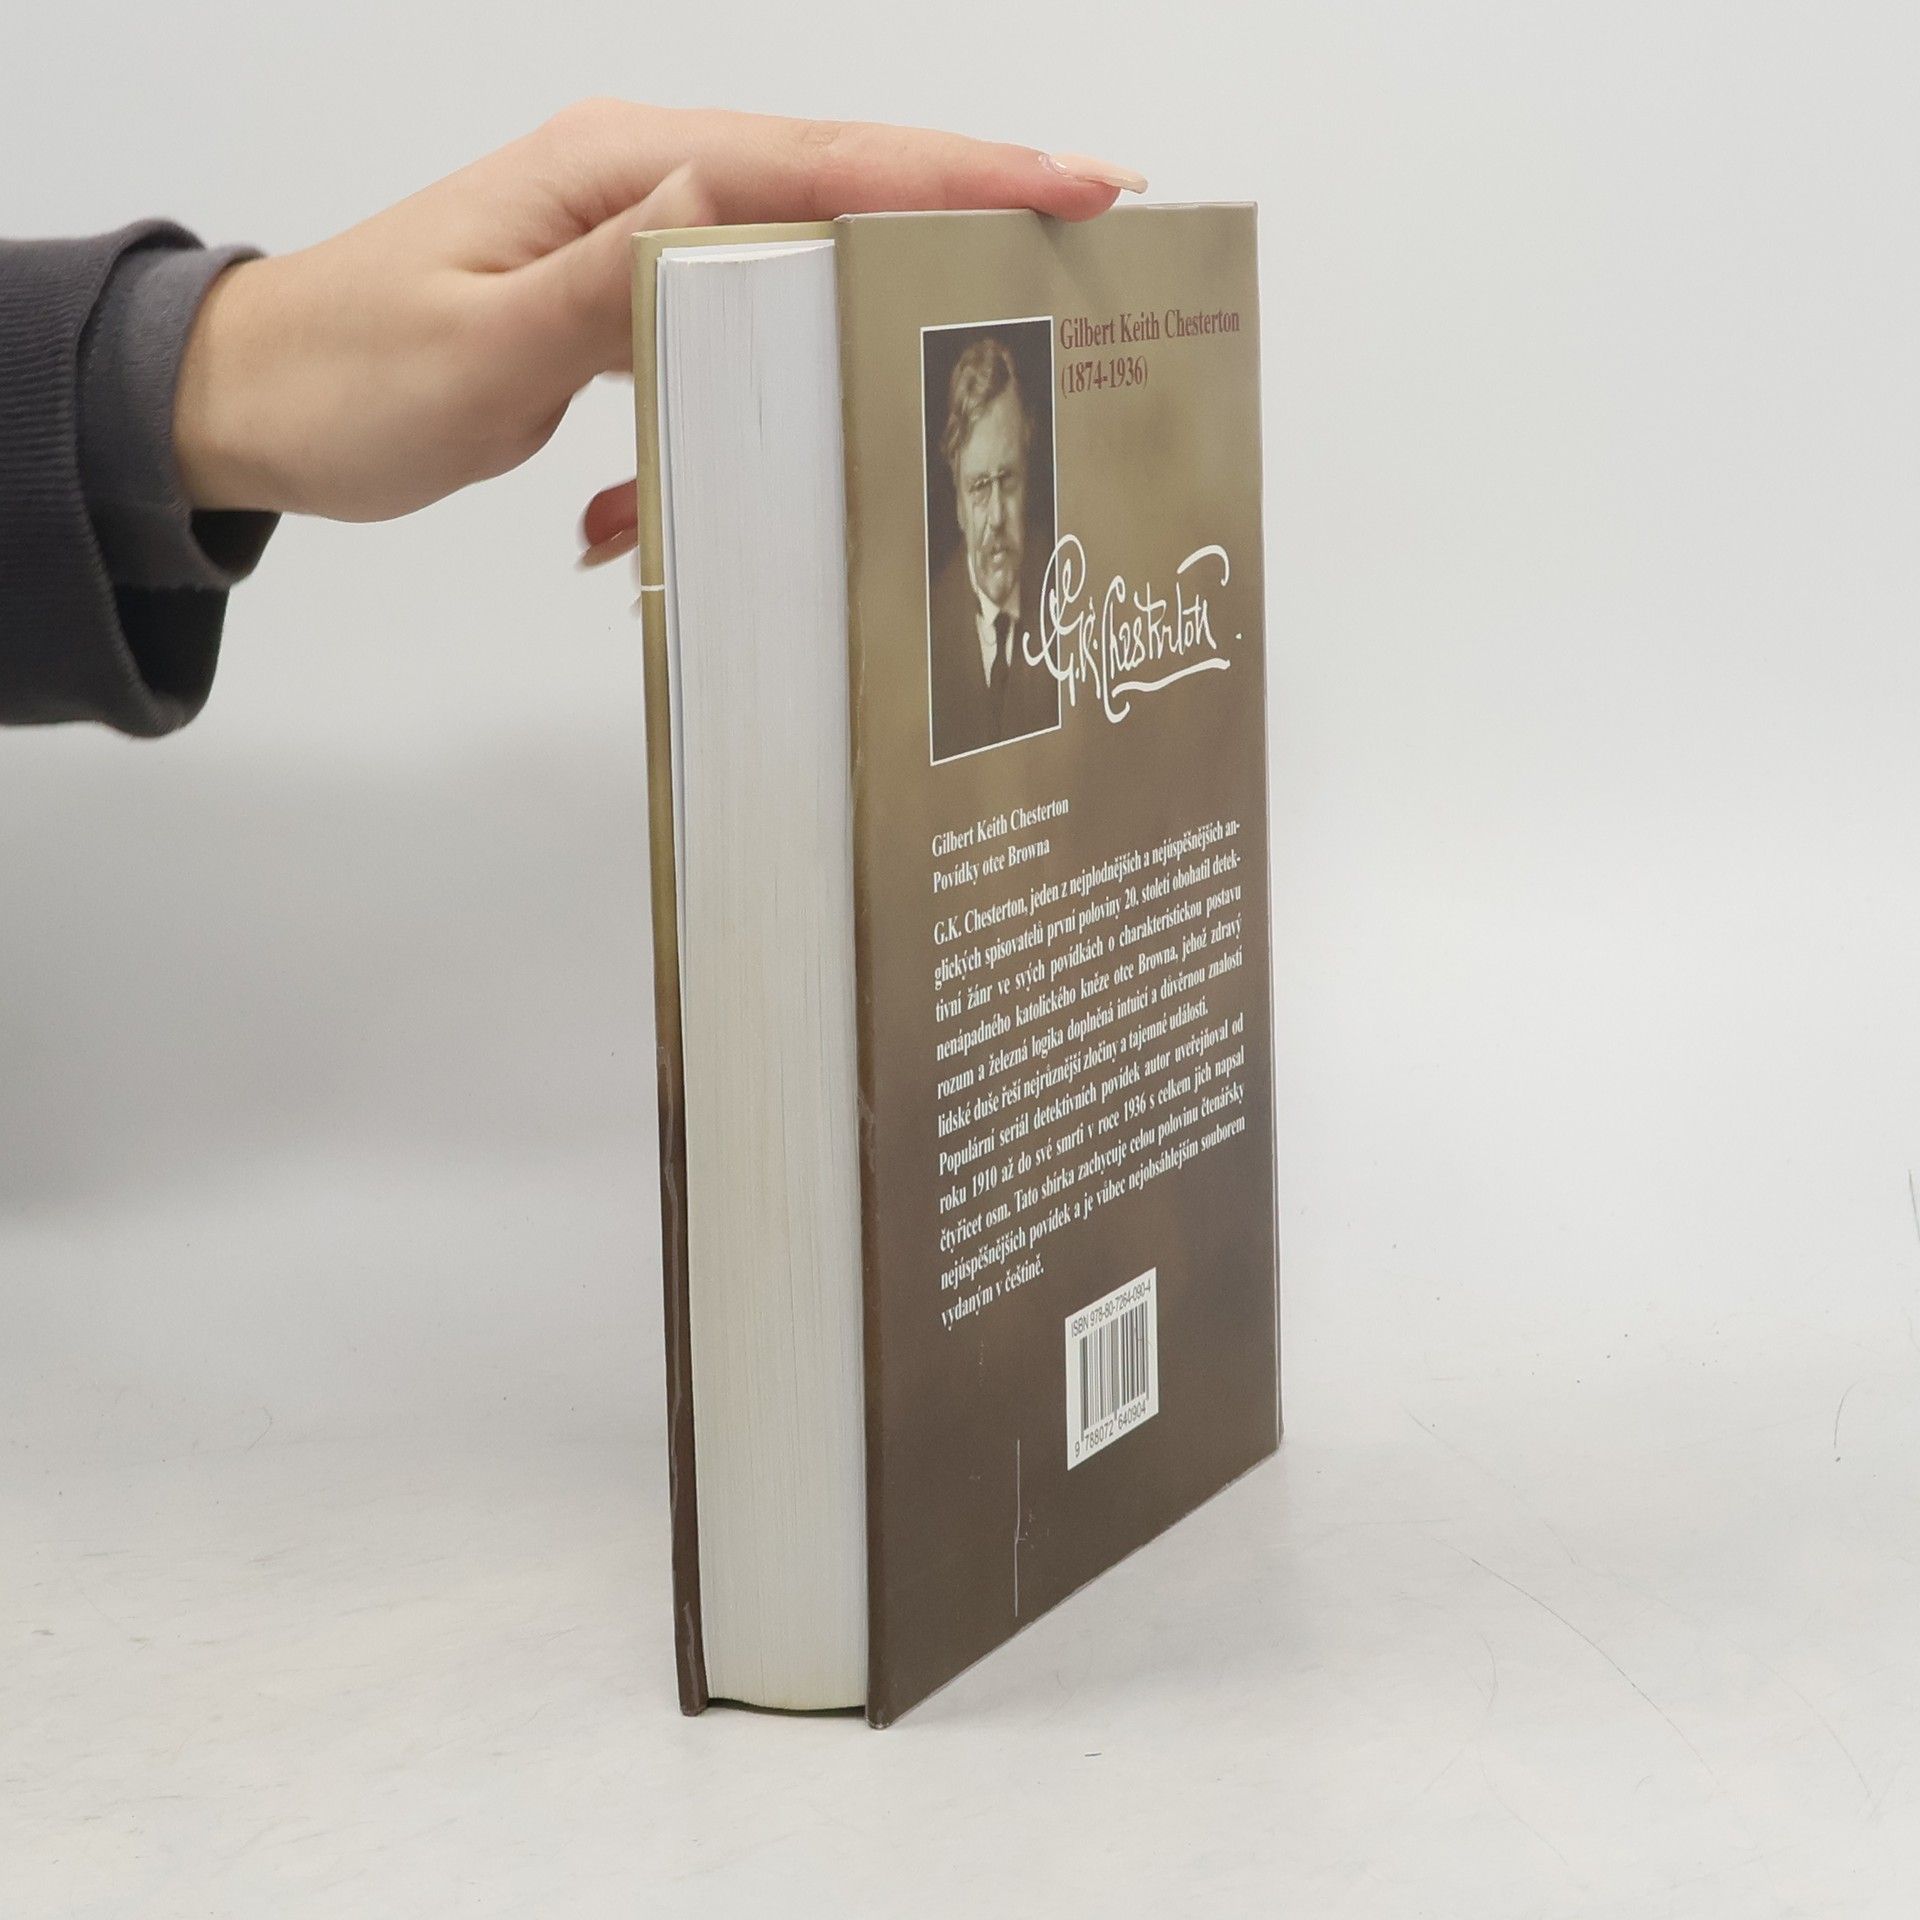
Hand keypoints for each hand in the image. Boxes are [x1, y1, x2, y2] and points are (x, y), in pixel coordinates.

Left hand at [171, 101, 1144, 563]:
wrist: (247, 405)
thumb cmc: (345, 372)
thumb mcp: (482, 340)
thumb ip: (615, 273)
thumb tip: (731, 194)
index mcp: (623, 173)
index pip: (825, 162)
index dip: (958, 175)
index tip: (1077, 185)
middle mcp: (641, 191)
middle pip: (834, 201)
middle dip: (951, 231)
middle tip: (1077, 254)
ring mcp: (628, 246)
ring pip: (779, 287)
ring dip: (815, 360)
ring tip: (886, 385)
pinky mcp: (611, 309)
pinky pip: (708, 354)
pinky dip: (701, 434)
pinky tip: (628, 514)